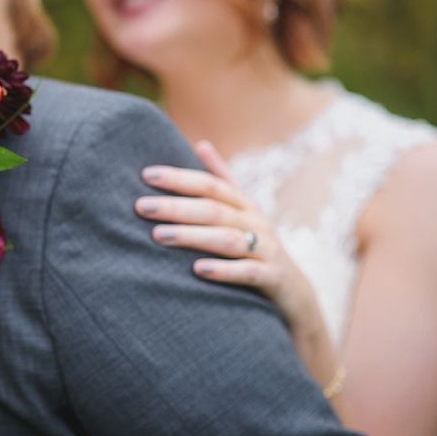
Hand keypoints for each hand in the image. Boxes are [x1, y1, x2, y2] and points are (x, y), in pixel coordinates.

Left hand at [135, 140, 316, 327]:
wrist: (295, 293)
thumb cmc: (257, 246)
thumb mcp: (242, 211)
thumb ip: (221, 179)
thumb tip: (201, 142)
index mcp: (244, 205)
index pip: (210, 185)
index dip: (179, 178)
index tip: (146, 175)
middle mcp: (255, 223)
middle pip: (213, 210)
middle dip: (176, 207)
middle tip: (141, 206)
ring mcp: (266, 250)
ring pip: (227, 239)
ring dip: (191, 236)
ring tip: (157, 236)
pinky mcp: (274, 278)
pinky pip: (249, 272)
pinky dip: (224, 270)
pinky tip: (198, 270)